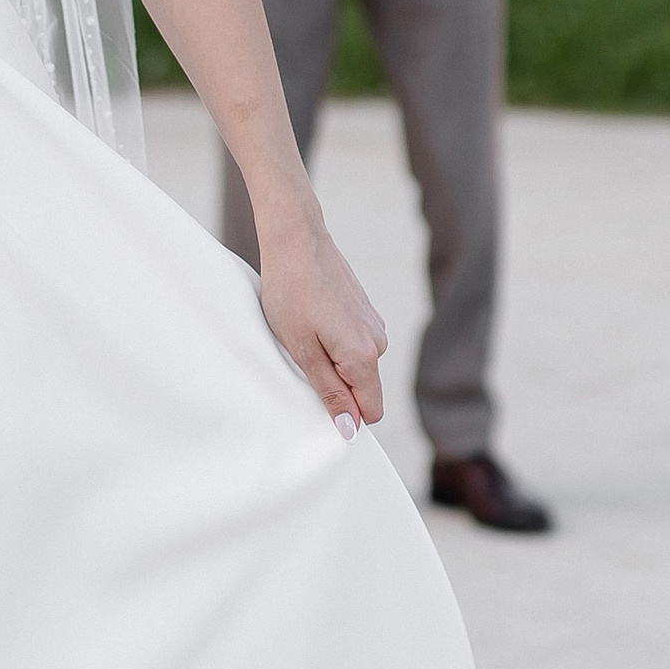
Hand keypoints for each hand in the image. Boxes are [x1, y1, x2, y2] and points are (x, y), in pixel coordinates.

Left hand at [254, 208, 387, 434]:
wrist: (297, 240)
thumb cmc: (291, 292)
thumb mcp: (302, 350)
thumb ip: (329, 391)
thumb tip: (349, 429)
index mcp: (364, 356)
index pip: (370, 410)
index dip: (344, 413)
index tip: (315, 396)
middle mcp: (378, 341)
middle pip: (362, 388)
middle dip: (334, 384)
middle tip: (300, 359)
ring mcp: (374, 324)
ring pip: (357, 365)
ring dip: (332, 360)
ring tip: (302, 334)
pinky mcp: (365, 311)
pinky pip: (354, 343)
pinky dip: (334, 340)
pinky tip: (310, 319)